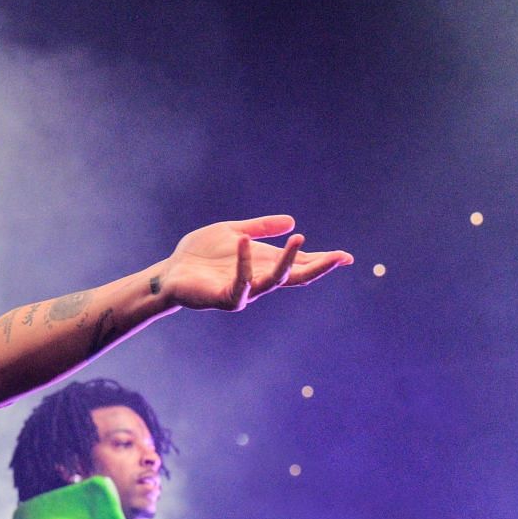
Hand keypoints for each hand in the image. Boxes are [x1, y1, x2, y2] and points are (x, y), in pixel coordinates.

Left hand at [159, 215, 352, 310]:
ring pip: (274, 281)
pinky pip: (241, 282)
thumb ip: (261, 227)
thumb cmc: (201, 255)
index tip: (346, 256)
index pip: (299, 265)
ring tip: (299, 239)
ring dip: (288, 262)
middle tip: (340, 256)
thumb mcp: (234, 232)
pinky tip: (246, 242)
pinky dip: (244, 263)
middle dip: (318, 267)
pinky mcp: (224, 297)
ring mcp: (244, 291)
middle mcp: (259, 280)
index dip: (322, 260)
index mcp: (264, 264)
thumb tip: (292, 221)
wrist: (171, 271)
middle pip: (296, 277)